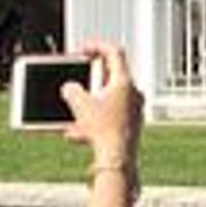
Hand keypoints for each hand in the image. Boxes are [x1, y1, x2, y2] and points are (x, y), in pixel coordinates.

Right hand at [65, 41, 146, 163]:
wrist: (118, 160)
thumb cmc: (103, 130)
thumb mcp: (80, 104)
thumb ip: (71, 90)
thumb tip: (70, 88)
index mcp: (124, 82)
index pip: (113, 52)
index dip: (96, 46)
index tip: (82, 50)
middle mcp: (134, 94)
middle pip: (111, 76)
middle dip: (91, 78)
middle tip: (79, 79)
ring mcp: (134, 111)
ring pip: (108, 100)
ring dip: (89, 104)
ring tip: (73, 113)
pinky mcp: (131, 127)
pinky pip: (109, 118)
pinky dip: (93, 121)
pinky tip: (76, 134)